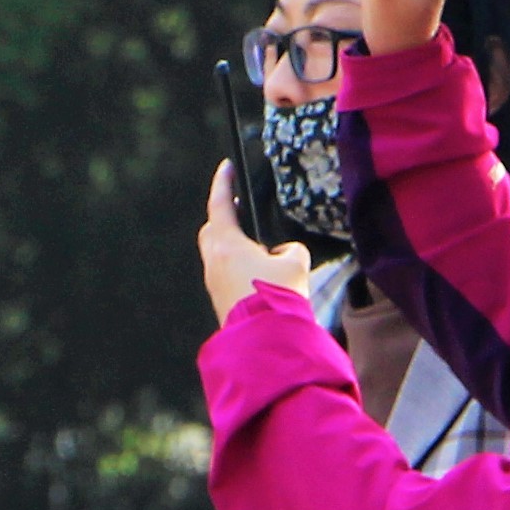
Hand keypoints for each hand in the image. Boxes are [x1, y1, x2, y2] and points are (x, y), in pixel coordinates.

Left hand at [200, 162, 315, 327]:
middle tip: (239, 209)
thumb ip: (291, 250)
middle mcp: (214, 261)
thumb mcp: (296, 263)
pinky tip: (257, 273)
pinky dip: (236, 266)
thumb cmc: (277, 297)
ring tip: (256, 246)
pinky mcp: (220, 301)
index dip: (223, 183)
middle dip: (224, 217)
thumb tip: (282, 254)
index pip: (219, 204)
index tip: (227, 168)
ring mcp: (214, 283)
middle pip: (212, 230)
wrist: (265, 340)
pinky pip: (224, 274)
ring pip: (217, 254)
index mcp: (227, 244)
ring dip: (232, 245)